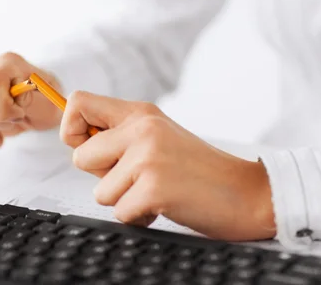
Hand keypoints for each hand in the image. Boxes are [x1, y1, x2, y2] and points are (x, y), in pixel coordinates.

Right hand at [0, 52, 62, 151]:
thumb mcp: (51, 104)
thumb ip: (37, 99)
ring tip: (2, 123)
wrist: (37, 108)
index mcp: (6, 62)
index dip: (6, 108)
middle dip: (0, 123)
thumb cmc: (44, 104)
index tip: (21, 112)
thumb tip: (17, 96)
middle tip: (15, 118)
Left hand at [60, 91, 275, 240]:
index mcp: (140, 113)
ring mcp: (148, 157)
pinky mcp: (154, 188)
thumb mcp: (158, 136)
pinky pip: (120, 212)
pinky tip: (164, 205)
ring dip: (124, 199)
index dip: (71, 128)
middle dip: (102, 176)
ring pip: (99, 190)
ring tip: (156, 190)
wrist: (249, 193)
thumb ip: (119, 135)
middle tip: (137, 176)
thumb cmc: (198, 169)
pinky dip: (139, 217)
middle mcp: (142, 128)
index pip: (78, 102)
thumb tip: (76, 143)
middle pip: (80, 156)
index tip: (88, 145)